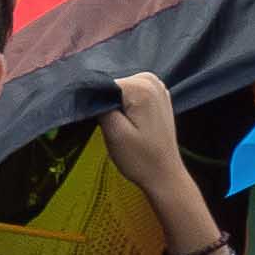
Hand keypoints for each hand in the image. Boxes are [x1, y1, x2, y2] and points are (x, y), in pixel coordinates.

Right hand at [98, 74, 202, 207]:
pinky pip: (131, 94)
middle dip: (109, 105)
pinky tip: (134, 124)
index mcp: (142, 87)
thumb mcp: (114, 133)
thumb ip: (101, 106)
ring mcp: (157, 86)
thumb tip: (91, 89)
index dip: (99, 105)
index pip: (104, 85)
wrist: (163, 174)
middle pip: (113, 85)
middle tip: (119, 128)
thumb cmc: (140, 159)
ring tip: (128, 128)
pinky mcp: (157, 96)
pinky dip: (127, 107)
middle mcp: (152, 81)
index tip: (109, 125)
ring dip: (118, 107)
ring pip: (120, 90)